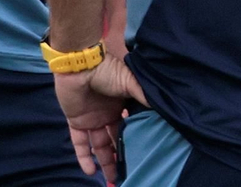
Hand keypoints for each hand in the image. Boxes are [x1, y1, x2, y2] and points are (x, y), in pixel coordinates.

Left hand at [54, 55, 147, 183]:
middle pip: (115, 140)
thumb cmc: (106, 70)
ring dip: (105, 162)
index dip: (134, 140)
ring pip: (99, 146)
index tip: (142, 154)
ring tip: (112, 178)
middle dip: (121, 156)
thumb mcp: (130, 81)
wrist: (80, 64)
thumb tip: (164, 108)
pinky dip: (84, 157)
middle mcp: (107, 114)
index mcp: (121, 105)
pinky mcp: (76, 121)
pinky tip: (91, 172)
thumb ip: (144, 96)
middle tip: (129, 171)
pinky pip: (80, 143)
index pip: (129, 127)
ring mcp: (91, 119)